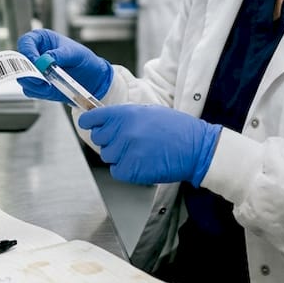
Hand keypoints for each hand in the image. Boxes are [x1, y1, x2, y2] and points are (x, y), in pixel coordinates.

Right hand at [16, 29, 112, 103]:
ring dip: (34, 83)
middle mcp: (35, 55)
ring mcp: (35, 71)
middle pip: (19, 62)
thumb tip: (46, 59)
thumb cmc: (84, 59)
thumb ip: (60, 54)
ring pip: (23, 78)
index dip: (27, 51)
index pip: (26, 42)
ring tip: (49, 85)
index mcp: (42, 40)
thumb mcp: (76, 53)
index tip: (35, 61)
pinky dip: (38, 91)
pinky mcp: (38, 85)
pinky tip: (50, 89)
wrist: (92, 79)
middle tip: (40, 78)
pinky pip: (30, 90)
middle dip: (28, 71)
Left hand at [78, 105, 220, 185]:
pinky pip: (116, 171)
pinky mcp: (130, 170)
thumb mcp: (149, 111)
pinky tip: (141, 162)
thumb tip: (106, 119)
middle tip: (127, 140)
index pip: (92, 118)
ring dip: (119, 155)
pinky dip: (125, 169)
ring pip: (108, 156)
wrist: (195, 148)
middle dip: (109, 140)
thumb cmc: (177, 128)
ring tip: (139, 151)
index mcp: (125, 114)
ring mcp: (126, 152)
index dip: (88, 122)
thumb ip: (125, 115)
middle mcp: (122, 132)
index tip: (87, 124)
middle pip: (98, 139)